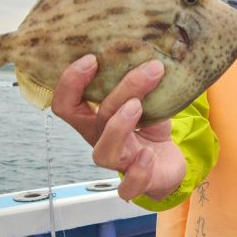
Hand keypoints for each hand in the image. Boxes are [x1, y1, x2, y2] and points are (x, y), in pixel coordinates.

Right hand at [51, 55, 186, 200]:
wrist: (169, 164)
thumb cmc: (151, 130)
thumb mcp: (148, 101)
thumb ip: (143, 82)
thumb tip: (153, 50)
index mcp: (95, 120)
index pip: (67, 104)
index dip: (71, 82)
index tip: (92, 58)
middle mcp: (101, 140)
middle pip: (93, 118)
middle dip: (119, 90)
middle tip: (149, 69)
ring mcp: (117, 163)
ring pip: (104, 152)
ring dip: (119, 126)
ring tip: (138, 106)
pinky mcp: (136, 183)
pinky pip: (127, 187)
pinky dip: (138, 171)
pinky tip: (149, 155)